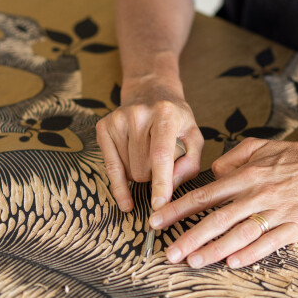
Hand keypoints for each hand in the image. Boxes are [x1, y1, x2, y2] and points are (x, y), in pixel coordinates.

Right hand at [95, 77, 202, 212]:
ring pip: (128, 171)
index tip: (159, 206)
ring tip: (146, 154)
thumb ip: (190, 163)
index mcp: (166, 114)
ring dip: (139, 173)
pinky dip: (121, 182)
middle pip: (144, 168)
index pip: (161, 154)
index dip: (160, 182)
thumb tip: (171, 187)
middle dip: (154, 176)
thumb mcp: (193, 136)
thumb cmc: (176, 120)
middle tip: (160, 161)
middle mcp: (139, 114)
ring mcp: (118, 119)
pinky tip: (126, 196)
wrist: (150, 91)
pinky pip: (110, 167)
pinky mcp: (104, 126)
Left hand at [148, 129, 297, 268]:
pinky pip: (269, 243)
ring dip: (214, 250)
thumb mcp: (261, 145)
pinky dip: (250, 254)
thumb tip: (213, 172)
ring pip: (240, 234)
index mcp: (247, 174)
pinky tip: (232, 263)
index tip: (156, 221)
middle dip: (189, 237)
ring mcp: (277, 211)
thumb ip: (233, 157)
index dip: (177, 209)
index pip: (204, 194)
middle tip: (168, 253)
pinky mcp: (296, 226)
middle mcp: (258, 193)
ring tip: (193, 262)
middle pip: (217, 218)